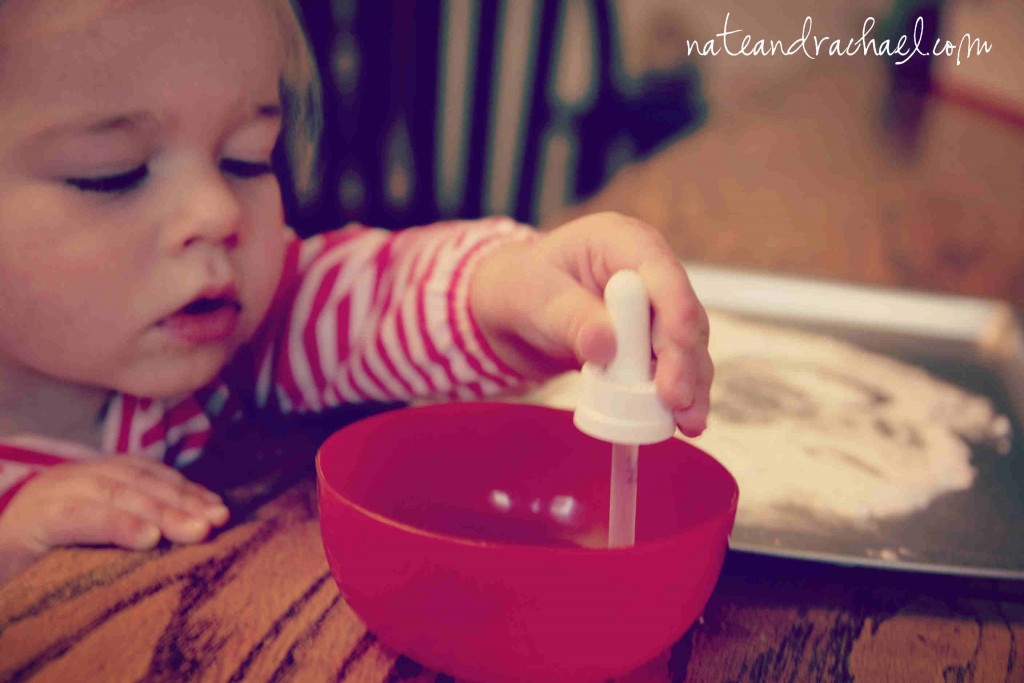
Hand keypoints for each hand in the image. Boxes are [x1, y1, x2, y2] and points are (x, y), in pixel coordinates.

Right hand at [0, 454, 229, 580]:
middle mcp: (76, 476)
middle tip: (217, 521)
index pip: (149, 475)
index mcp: (92, 476)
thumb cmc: (42, 551)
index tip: (220, 510)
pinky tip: (147, 538)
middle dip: (183, 502)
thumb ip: (130, 522)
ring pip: (117, 495)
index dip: (186, 489)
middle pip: (140, 483)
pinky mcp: (35, 519)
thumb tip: (188, 528)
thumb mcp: (91, 533)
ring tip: (195, 531)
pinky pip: (81, 518)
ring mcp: (54, 492)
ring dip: (162, 512)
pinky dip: (118, 525)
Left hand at [470, 212, 711, 436]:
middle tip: (677, 401)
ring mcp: (654, 308)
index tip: (676, 350)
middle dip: (684, 359)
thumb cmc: (522, 288)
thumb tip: (605, 346)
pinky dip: (678, 393)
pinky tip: (681, 421)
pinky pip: (673, 367)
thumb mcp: (535, 296)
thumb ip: (571, 317)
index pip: (661, 272)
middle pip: (682, 313)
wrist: (513, 311)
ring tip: (688, 422)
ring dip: (690, 384)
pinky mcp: (652, 342)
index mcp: (621, 241)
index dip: (675, 311)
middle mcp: (648, 271)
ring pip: (687, 345)